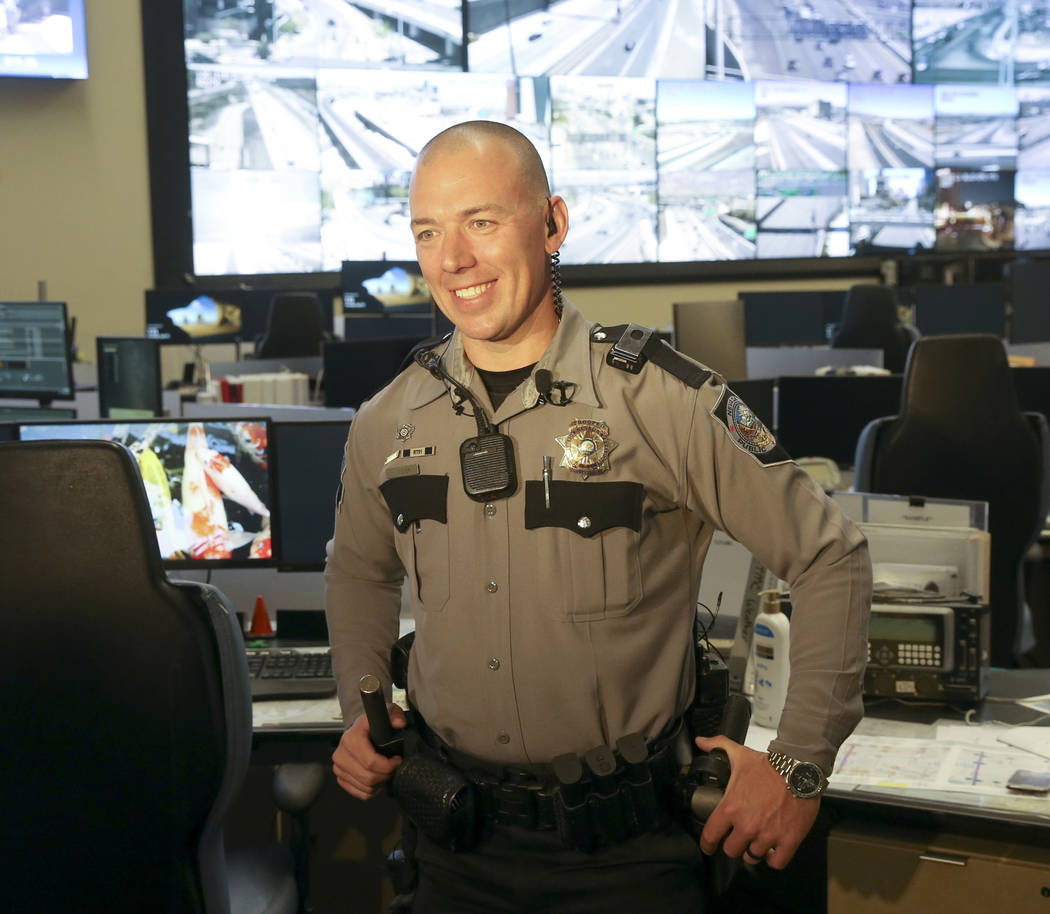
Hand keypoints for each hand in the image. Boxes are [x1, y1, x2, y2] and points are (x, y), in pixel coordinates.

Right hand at [332, 704, 406, 800]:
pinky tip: (377, 779)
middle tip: (393, 768)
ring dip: (380, 783)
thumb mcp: (386, 713)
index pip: (370, 762)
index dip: (388, 765)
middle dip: (386, 775)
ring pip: (365, 787)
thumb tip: (399, 724)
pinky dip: (372, 790)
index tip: (397, 759)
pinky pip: (360, 793)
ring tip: (386, 772)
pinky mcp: (340, 778)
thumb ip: (395, 715)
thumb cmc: (373, 723)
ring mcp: (338, 768)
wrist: (358, 730)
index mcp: (350, 738)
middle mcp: (340, 754)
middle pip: (368, 777)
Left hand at [693, 735, 818, 869]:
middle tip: (739, 837)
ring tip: (756, 841)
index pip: (710, 836)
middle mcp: (747, 825)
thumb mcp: (739, 754)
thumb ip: (717, 746)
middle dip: (734, 845)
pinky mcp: (788, 841)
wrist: (800, 769)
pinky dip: (773, 859)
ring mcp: (768, 835)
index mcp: (731, 808)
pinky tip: (772, 850)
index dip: (707, 844)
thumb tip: (700, 742)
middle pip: (731, 850)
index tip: (708, 846)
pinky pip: (776, 863)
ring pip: (752, 857)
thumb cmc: (769, 765)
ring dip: (753, 851)